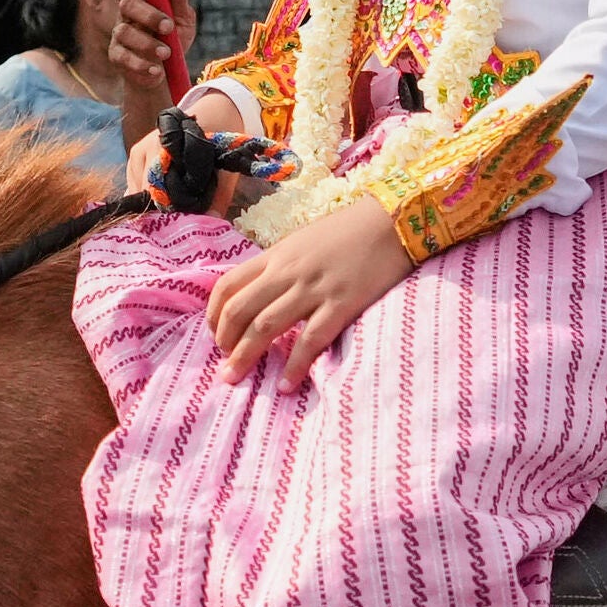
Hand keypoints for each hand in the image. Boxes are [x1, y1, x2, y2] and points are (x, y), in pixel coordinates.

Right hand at [91, 0, 193, 99]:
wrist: (167, 76)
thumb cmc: (175, 40)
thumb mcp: (184, 19)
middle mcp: (127, 13)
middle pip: (127, 4)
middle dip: (148, 14)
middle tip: (168, 27)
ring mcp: (119, 34)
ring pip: (124, 31)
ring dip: (148, 43)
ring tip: (166, 53)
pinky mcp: (117, 56)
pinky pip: (124, 57)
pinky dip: (142, 64)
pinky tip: (156, 70)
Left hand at [204, 197, 413, 390]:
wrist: (392, 221)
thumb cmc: (349, 231)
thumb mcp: (303, 240)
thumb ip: (281, 266)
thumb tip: (261, 294)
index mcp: (276, 254)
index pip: (228, 284)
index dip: (214, 314)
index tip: (216, 335)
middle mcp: (287, 271)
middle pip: (239, 310)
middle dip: (224, 341)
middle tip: (224, 364)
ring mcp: (313, 288)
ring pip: (265, 326)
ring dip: (245, 356)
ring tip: (236, 378)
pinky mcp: (341, 304)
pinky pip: (309, 340)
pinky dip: (294, 366)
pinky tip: (286, 385)